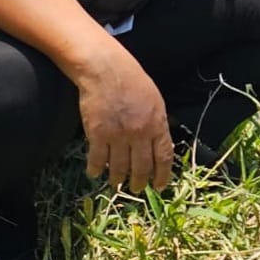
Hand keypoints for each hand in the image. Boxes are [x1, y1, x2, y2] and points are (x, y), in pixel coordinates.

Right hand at [72, 46, 172, 192]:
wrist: (106, 70)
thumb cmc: (133, 81)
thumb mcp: (156, 100)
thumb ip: (158, 122)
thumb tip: (161, 140)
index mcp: (158, 124)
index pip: (163, 157)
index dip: (163, 175)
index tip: (160, 186)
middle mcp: (140, 133)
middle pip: (142, 167)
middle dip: (139, 182)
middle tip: (136, 189)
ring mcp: (119, 135)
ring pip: (119, 167)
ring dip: (118, 179)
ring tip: (116, 184)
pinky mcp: (98, 134)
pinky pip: (98, 159)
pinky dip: (96, 169)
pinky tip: (95, 173)